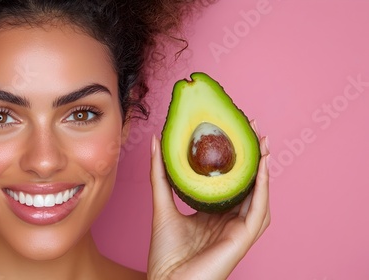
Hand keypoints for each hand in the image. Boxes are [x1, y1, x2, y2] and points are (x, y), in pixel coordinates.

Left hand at [147, 120, 269, 279]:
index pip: (229, 181)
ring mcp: (238, 229)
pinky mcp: (243, 239)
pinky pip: (259, 211)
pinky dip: (263, 190)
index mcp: (214, 213)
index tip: (232, 131)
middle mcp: (230, 220)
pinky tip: (261, 170)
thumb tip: (158, 141)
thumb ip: (160, 174)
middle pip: (247, 184)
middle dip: (251, 156)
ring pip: (259, 195)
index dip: (233, 157)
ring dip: (263, 170)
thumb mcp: (162, 204)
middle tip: (251, 128)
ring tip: (261, 144)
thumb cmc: (165, 253)